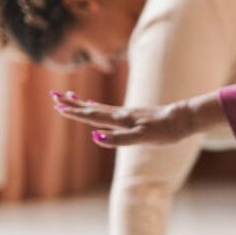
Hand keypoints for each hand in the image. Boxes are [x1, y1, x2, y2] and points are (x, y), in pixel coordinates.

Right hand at [50, 90, 195, 146]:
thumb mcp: (142, 138)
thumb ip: (119, 139)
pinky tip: (95, 106)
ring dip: (82, 103)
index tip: (57, 106)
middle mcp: (121, 114)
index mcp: (120, 119)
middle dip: (72, 104)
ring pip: (99, 107)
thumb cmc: (164, 131)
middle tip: (53, 96)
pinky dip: (97, 107)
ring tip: (68, 97)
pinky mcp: (133, 116)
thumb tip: (95, 137)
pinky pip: (109, 110)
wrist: (182, 120)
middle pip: (91, 108)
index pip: (92, 115)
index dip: (75, 112)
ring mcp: (127, 114)